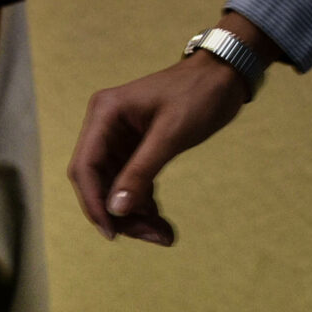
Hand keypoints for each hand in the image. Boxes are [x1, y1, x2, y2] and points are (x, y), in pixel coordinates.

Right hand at [68, 56, 247, 244]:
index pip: (85, 168)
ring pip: (114, 188)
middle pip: (98, 183)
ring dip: (133, 214)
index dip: (94, 203)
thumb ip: (141, 171)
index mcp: (104, 116)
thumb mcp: (171, 134)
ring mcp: (118, 139)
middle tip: (151, 237)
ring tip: (162, 235)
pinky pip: (131, 183)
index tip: (112, 233)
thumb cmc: (200, 94)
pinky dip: (143, 204)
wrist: (226, 74)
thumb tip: (115, 210)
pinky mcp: (134, 149)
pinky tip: (159, 220)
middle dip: (120, 214)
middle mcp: (104, 128)